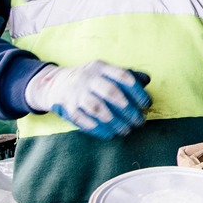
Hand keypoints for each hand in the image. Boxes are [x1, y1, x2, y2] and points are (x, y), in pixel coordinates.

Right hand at [26, 61, 150, 138]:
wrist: (56, 84)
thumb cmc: (91, 79)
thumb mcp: (105, 71)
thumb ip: (127, 75)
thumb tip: (146, 80)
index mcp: (100, 67)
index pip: (122, 76)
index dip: (137, 91)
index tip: (146, 104)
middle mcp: (87, 78)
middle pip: (110, 92)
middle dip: (128, 109)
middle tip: (139, 121)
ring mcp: (76, 93)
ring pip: (97, 108)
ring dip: (114, 122)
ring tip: (126, 130)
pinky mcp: (68, 108)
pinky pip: (84, 120)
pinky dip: (98, 129)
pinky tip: (110, 134)